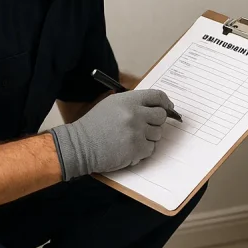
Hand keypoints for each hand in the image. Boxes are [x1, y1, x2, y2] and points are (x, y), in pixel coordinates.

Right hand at [49, 89, 174, 179]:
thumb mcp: (112, 105)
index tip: (168, 108)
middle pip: (161, 116)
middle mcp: (135, 114)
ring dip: (148, 137)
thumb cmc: (94, 126)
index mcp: (129, 100)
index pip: (157, 96)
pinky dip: (142, 151)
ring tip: (130, 139)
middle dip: (155, 122)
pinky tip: (128, 148)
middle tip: (144, 127)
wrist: (80, 145)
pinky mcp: (136, 149)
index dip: (165, 102)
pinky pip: (150, 149)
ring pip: (157, 134)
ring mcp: (136, 132)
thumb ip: (133, 103)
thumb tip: (155, 106)